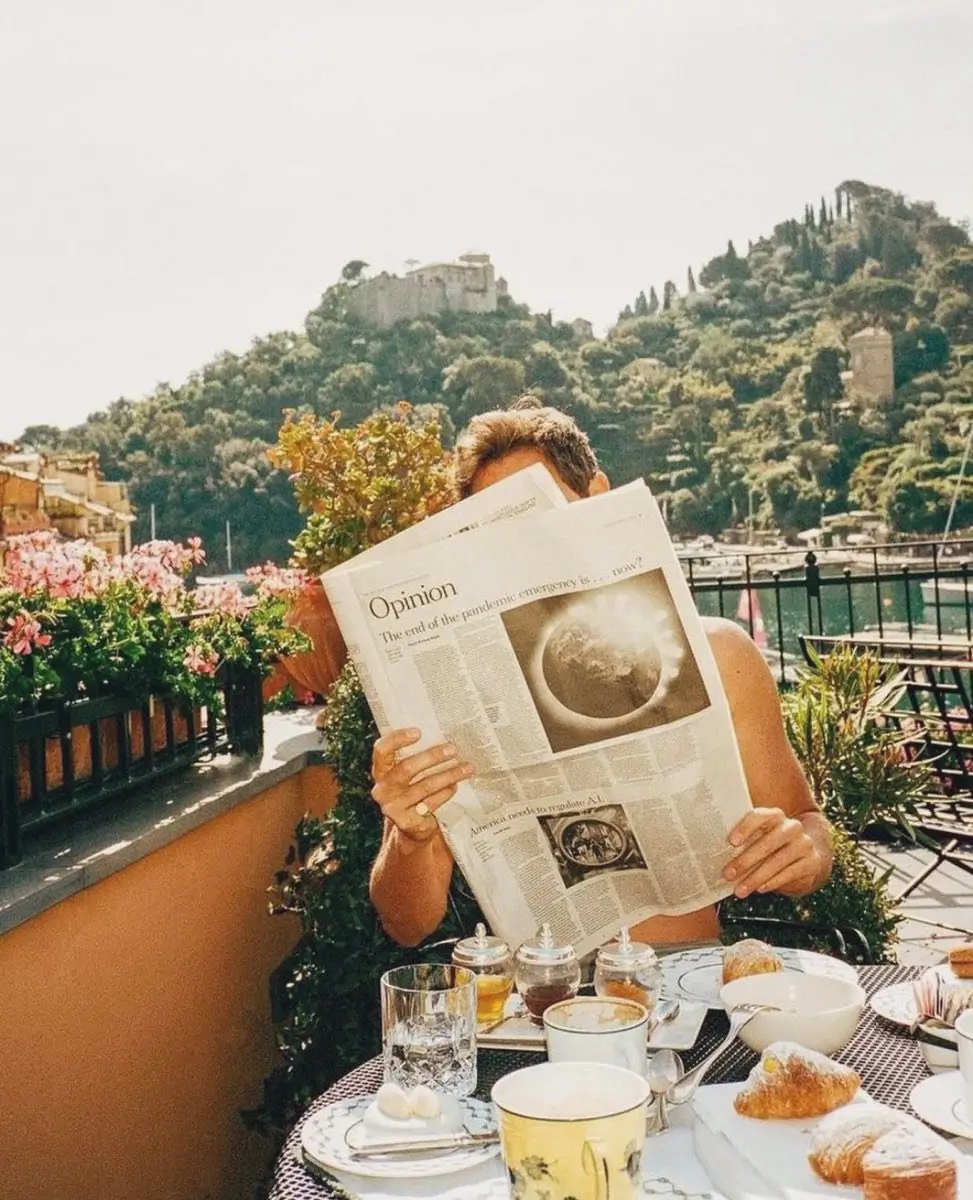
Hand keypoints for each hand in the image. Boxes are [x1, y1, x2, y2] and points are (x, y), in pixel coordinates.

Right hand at [371, 728, 473, 843]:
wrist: (411, 826)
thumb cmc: (411, 789)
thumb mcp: (406, 773)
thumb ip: (413, 756)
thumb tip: (440, 734)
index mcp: (380, 771)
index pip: (382, 750)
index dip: (397, 739)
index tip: (418, 732)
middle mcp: (382, 789)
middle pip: (407, 768)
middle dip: (432, 756)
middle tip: (453, 749)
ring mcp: (393, 807)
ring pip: (425, 786)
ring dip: (449, 775)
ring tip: (467, 768)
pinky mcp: (407, 821)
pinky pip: (431, 802)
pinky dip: (446, 793)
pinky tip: (456, 786)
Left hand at [723, 807, 819, 898]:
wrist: (808, 858)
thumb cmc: (774, 849)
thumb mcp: (760, 841)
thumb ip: (744, 843)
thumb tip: (716, 856)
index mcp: (775, 816)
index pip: (760, 816)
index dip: (745, 828)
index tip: (731, 842)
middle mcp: (792, 827)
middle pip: (768, 842)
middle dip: (745, 860)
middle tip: (728, 874)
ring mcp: (804, 844)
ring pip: (778, 861)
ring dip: (756, 877)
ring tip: (740, 890)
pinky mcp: (812, 862)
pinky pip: (790, 872)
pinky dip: (772, 882)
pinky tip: (759, 889)